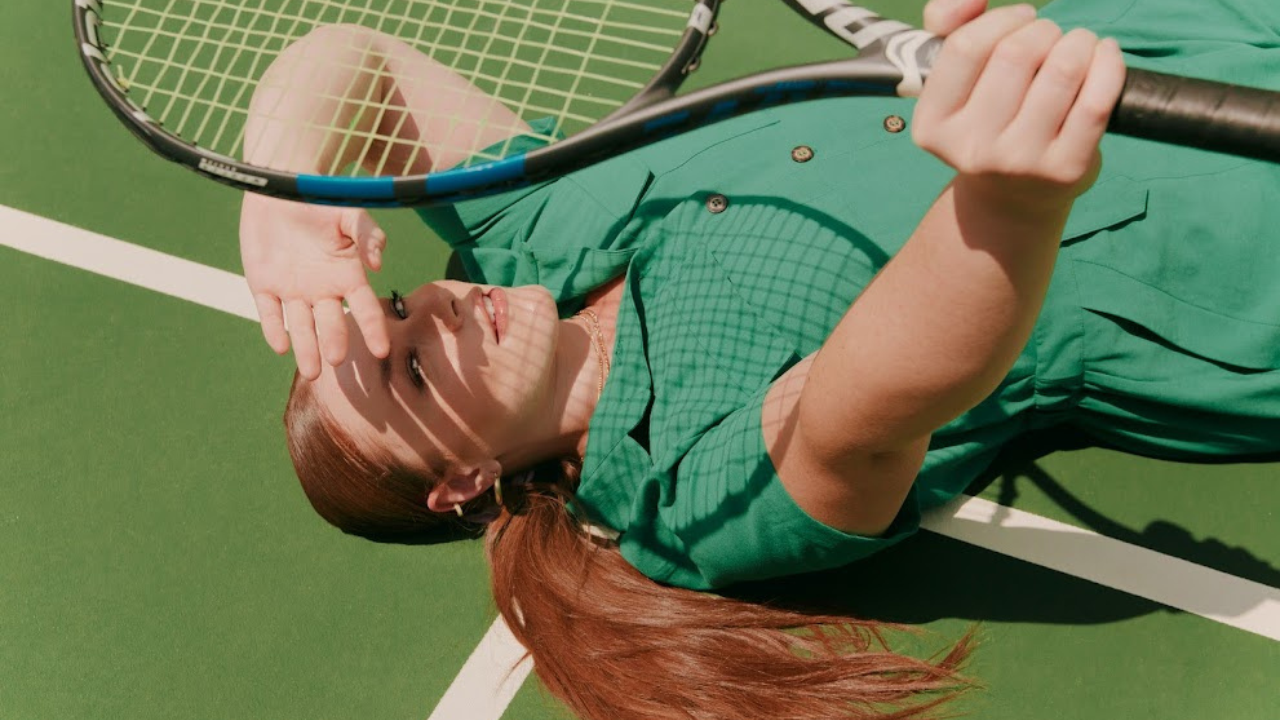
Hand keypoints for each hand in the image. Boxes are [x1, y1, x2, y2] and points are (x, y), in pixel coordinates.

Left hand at [240, 193, 389, 378]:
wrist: (279, 186)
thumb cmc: (320, 198)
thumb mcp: (349, 211)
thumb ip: (367, 234)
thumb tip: (378, 263)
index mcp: (347, 275)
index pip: (364, 307)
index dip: (372, 329)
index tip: (381, 350)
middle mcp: (322, 289)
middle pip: (330, 322)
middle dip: (334, 341)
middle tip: (336, 359)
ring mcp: (292, 290)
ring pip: (301, 326)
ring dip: (306, 349)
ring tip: (312, 371)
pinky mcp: (263, 285)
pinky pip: (269, 313)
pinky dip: (274, 329)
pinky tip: (280, 346)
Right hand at [914, 0, 1126, 215]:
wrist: (1013, 196)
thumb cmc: (987, 119)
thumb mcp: (954, 80)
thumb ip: (948, 24)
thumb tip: (969, 0)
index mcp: (933, 124)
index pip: (965, 48)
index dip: (1001, 19)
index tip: (1021, 19)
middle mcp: (971, 148)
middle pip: (1016, 53)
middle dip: (1044, 30)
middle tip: (1051, 39)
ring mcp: (1019, 163)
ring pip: (1062, 70)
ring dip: (1079, 41)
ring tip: (1078, 45)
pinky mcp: (1065, 169)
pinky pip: (1096, 99)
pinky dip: (1109, 63)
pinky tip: (1104, 56)